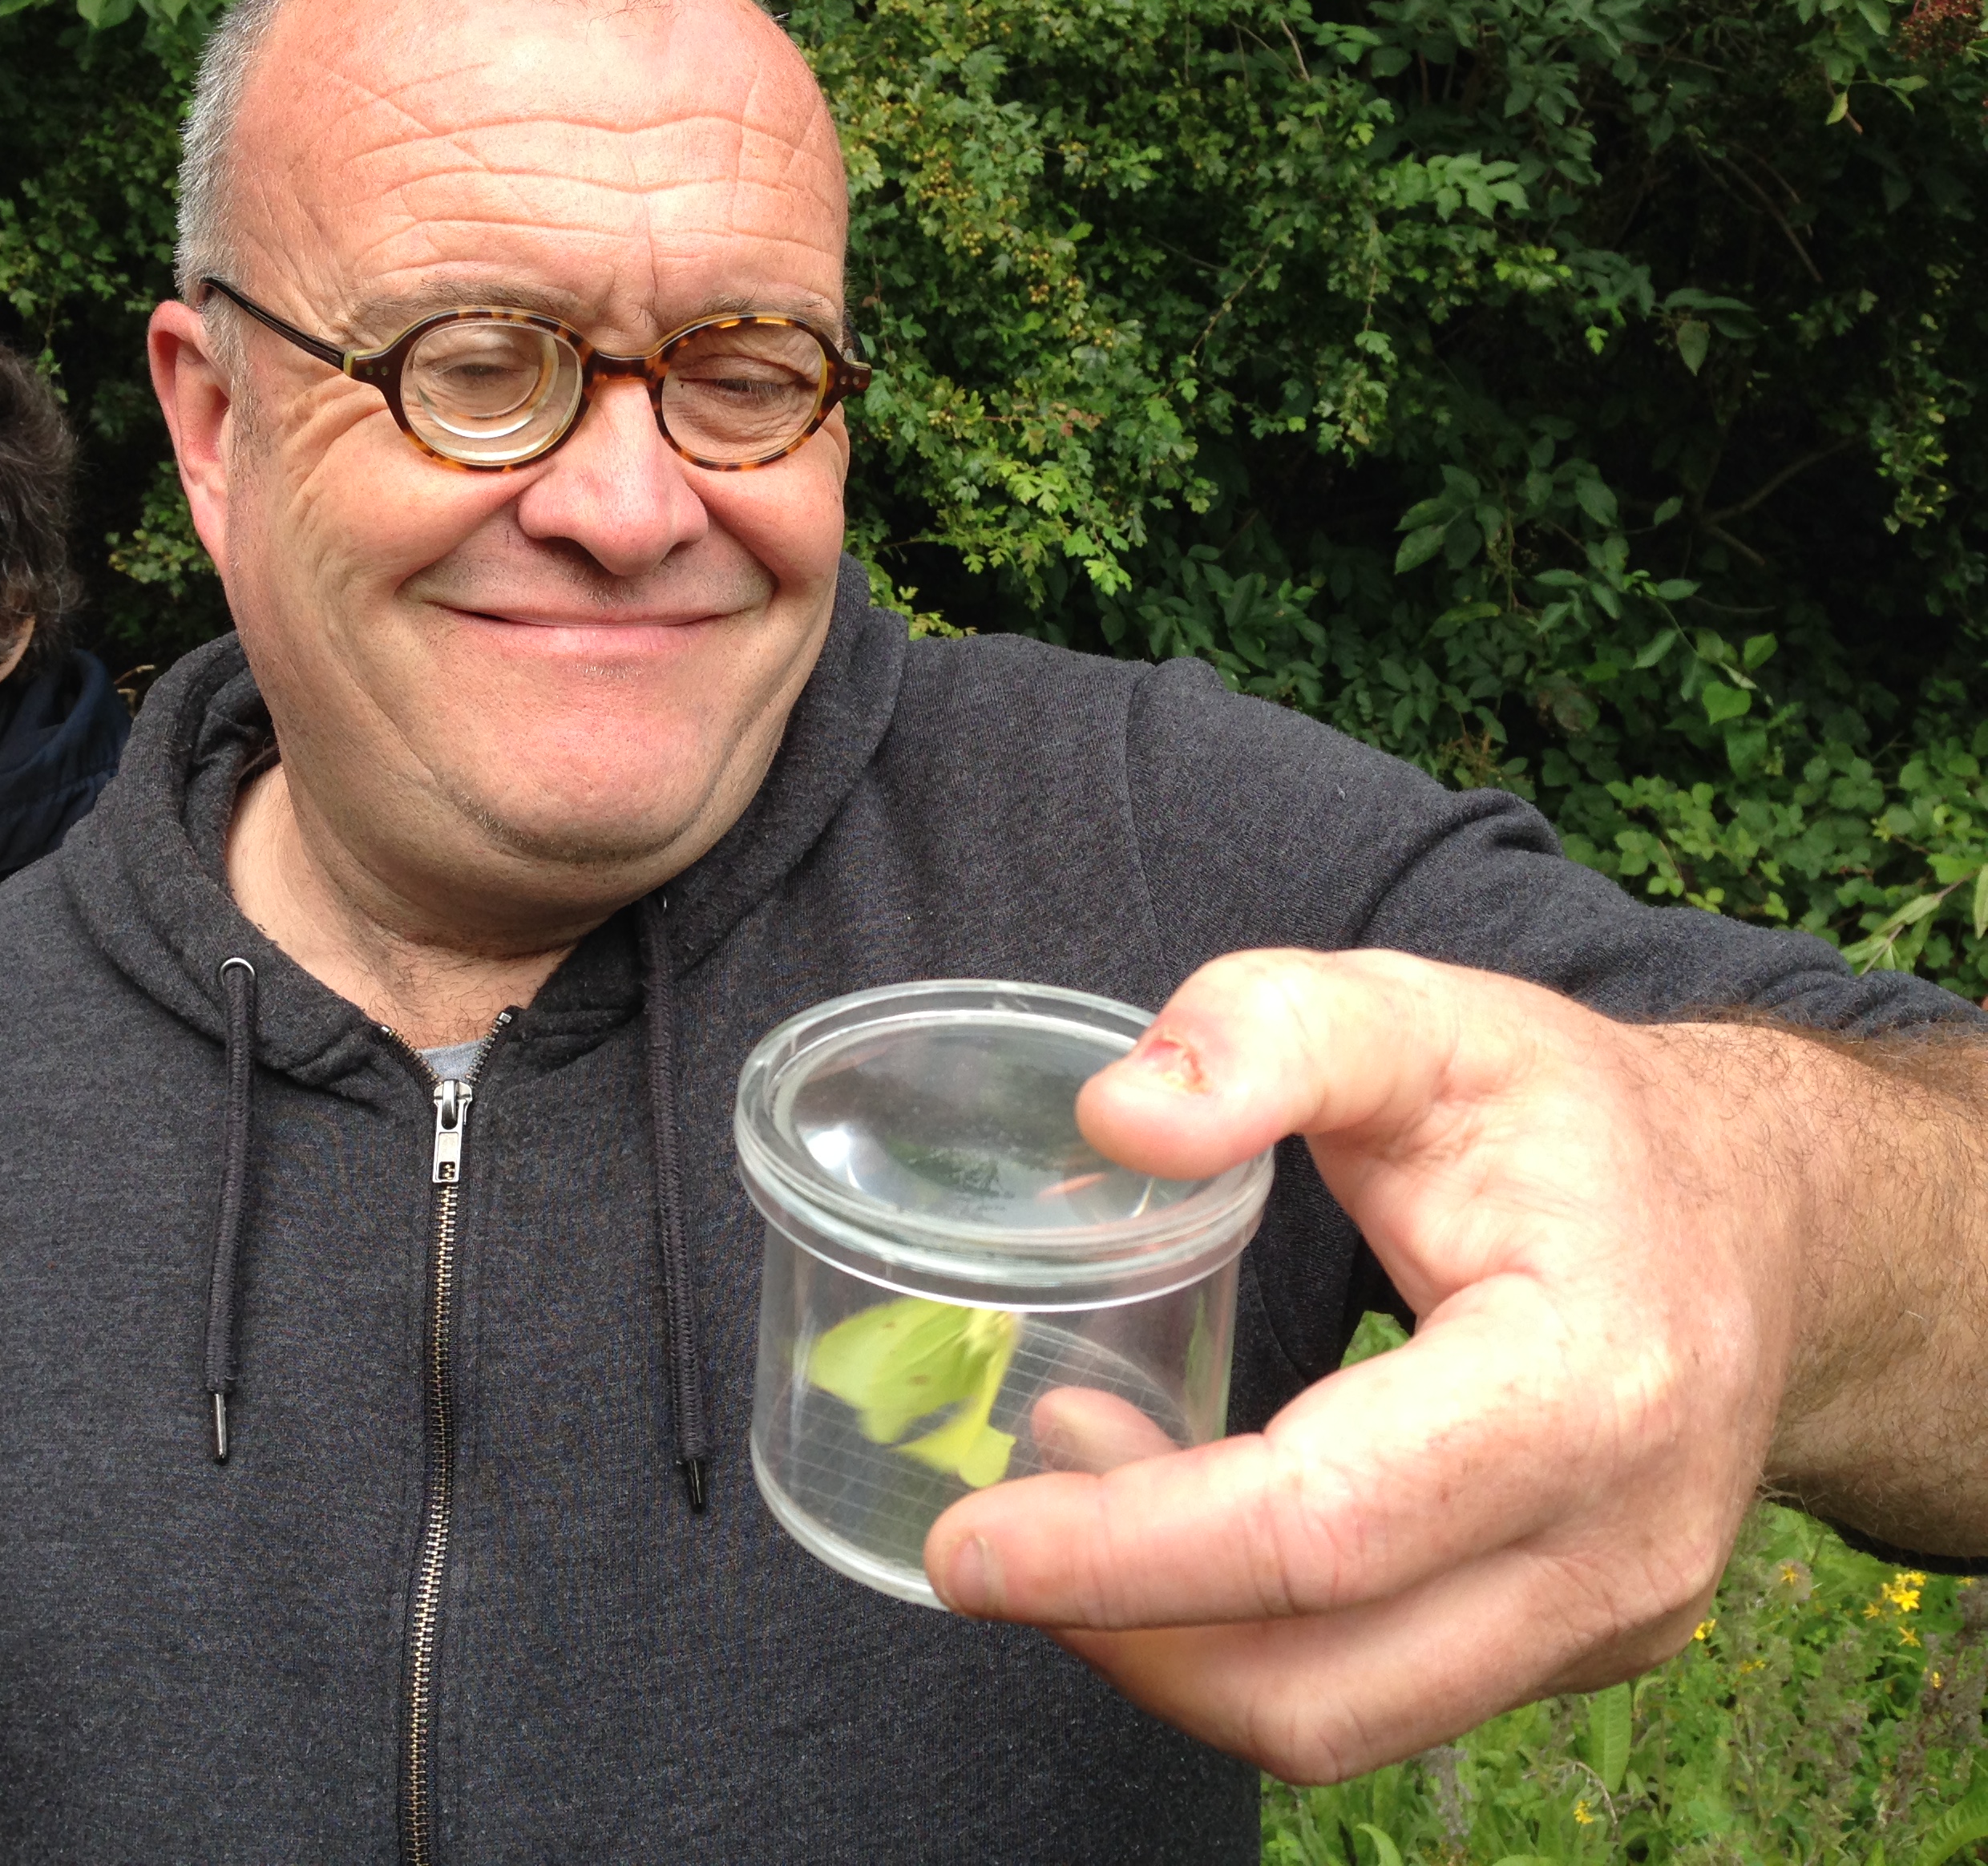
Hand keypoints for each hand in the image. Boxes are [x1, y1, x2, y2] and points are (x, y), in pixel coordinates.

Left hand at [922, 948, 1811, 1783]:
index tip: (970, 1541)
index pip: (1322, 1529)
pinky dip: (1248, 1638)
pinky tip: (1177, 1523)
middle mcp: (1617, 1544)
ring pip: (1341, 1720)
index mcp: (1584, 1384)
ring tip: (1077, 1498)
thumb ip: (1270, 1029)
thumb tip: (1119, 1116)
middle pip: (1319, 1682)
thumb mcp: (1426, 1018)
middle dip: (1120, 1630)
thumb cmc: (1578, 1122)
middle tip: (988, 1534)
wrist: (1769, 1224)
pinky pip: (1380, 1694)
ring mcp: (1609, 1621)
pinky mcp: (1579, 1647)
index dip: (1125, 1553)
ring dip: (1169, 1643)